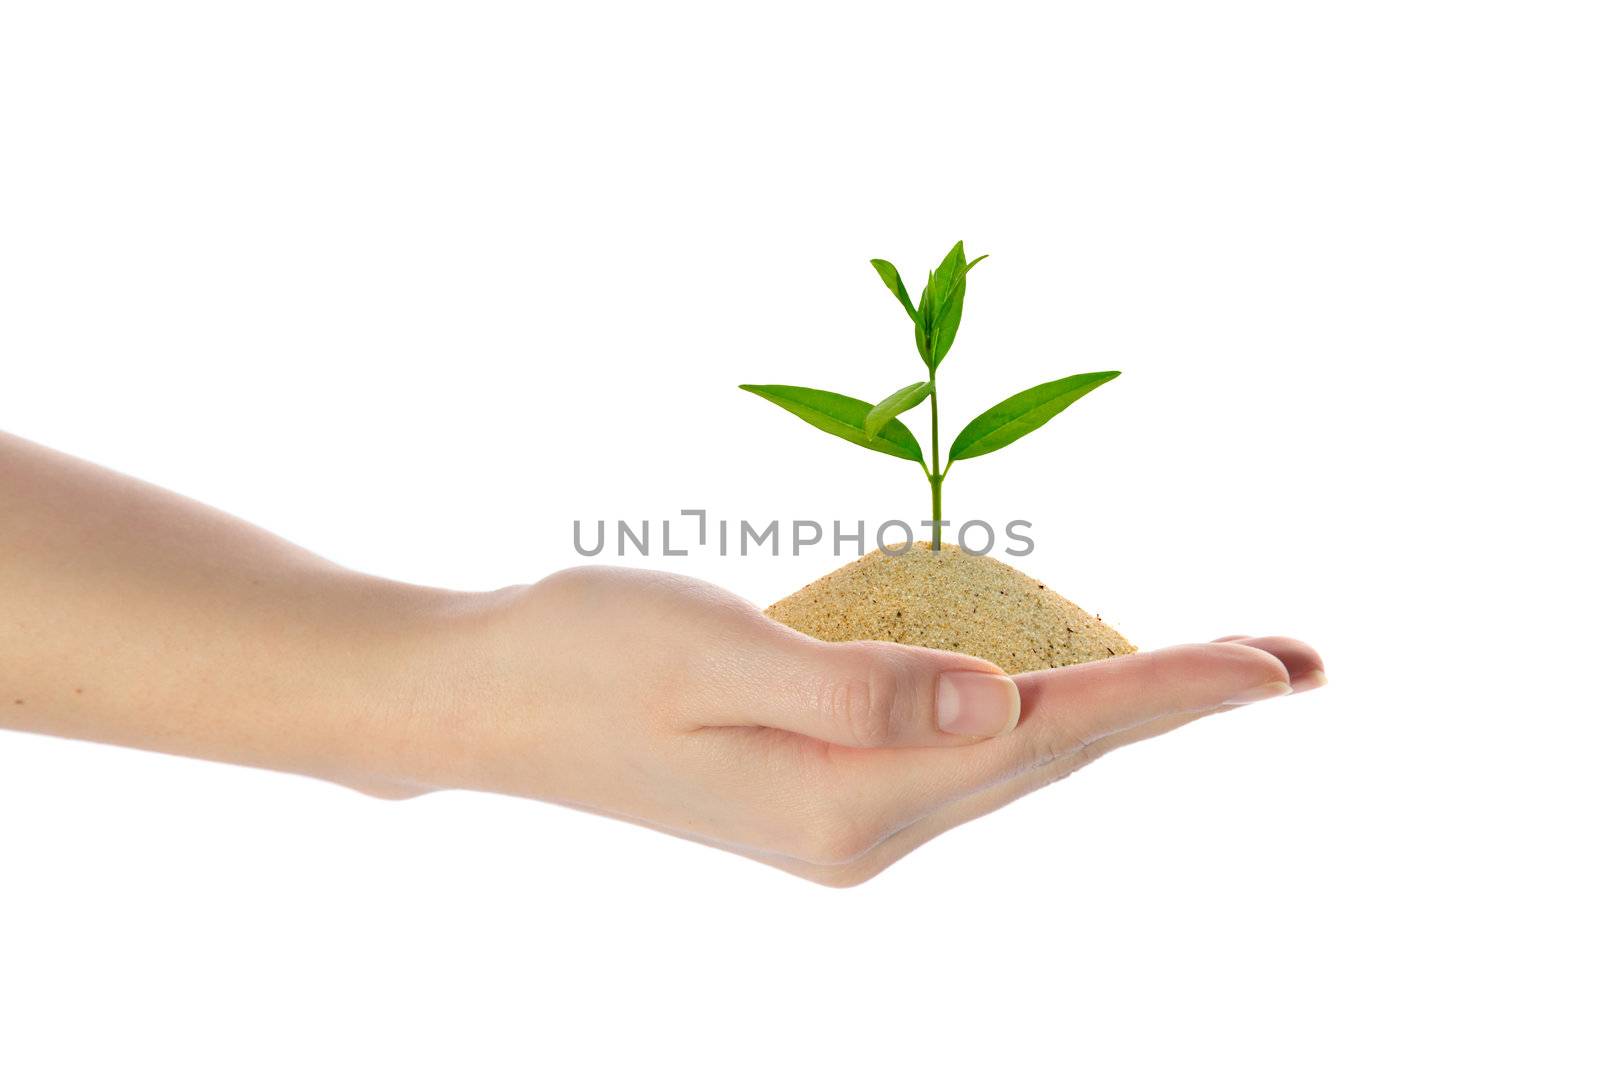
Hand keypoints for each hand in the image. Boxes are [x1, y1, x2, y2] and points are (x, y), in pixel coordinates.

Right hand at [391, 566, 1325, 885]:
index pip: (1041, 737)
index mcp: (846, 801)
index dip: (1165, 692)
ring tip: (1217, 668)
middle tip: (1295, 660)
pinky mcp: (823, 785)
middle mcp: (862, 824)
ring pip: (1015, 753)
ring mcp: (844, 814)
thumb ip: (861, 687)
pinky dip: (1034, 706)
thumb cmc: (582, 655)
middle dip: (1174, 702)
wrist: (485, 697)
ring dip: (1117, 705)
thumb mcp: (713, 655)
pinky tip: (1070, 683)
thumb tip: (1001, 707)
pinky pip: (959, 742)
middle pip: (1052, 754)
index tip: (1271, 664)